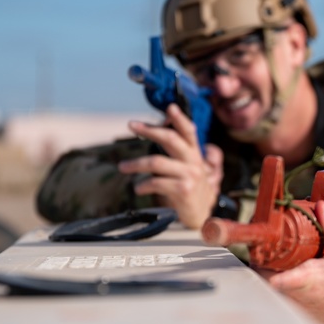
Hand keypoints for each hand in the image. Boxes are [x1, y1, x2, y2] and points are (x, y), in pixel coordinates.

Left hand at [118, 104, 222, 228]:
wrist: (201, 216)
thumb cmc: (190, 190)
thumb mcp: (189, 169)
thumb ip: (178, 152)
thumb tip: (162, 129)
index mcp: (196, 155)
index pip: (189, 132)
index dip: (180, 119)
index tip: (170, 107)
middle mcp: (194, 162)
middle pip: (170, 139)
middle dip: (149, 130)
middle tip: (131, 125)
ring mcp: (190, 176)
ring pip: (156, 162)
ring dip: (135, 164)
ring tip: (122, 167)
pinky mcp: (183, 190)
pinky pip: (156, 182)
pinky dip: (142, 185)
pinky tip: (138, 188)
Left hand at [267, 201, 323, 323]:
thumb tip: (320, 207)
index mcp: (308, 277)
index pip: (274, 277)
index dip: (261, 257)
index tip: (259, 243)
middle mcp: (295, 293)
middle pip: (262, 273)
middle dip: (261, 255)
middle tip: (267, 240)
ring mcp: (291, 303)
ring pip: (265, 283)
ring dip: (265, 267)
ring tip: (273, 252)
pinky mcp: (292, 309)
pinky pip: (273, 292)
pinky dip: (272, 279)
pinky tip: (283, 269)